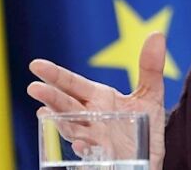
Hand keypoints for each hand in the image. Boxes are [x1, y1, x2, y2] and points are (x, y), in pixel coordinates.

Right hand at [28, 32, 166, 169]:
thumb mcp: (150, 94)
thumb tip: (156, 34)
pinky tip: (80, 144)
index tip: (36, 65)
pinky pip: (89, 154)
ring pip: (71, 128)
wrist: (151, 156)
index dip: (56, 75)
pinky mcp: (101, 158)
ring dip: (59, 122)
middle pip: (66, 105)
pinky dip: (83, 149)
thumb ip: (150, 67)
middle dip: (51, 97)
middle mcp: (90, 118)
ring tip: (44, 112)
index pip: (73, 84)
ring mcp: (93, 140)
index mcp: (98, 99)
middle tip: (34, 88)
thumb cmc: (145, 124)